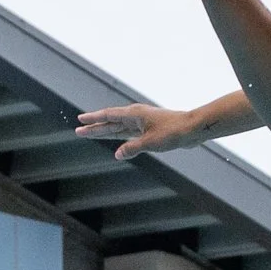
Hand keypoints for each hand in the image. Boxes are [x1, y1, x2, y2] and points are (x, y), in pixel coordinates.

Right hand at [74, 100, 203, 157]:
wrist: (191, 129)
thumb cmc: (173, 132)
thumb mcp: (151, 143)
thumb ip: (133, 148)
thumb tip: (117, 154)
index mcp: (134, 114)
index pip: (109, 116)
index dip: (94, 119)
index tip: (80, 120)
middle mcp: (135, 116)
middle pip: (110, 122)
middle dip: (95, 127)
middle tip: (78, 131)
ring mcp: (141, 123)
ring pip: (118, 128)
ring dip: (105, 132)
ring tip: (90, 133)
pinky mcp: (148, 130)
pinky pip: (128, 133)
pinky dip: (119, 137)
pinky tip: (114, 141)